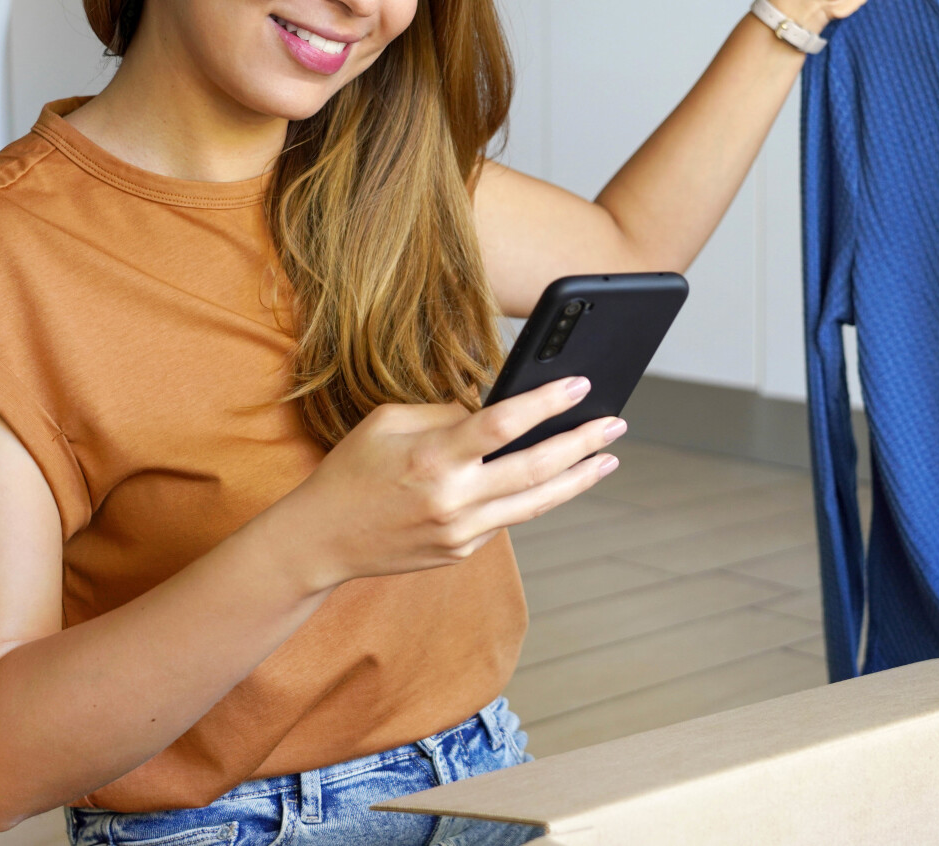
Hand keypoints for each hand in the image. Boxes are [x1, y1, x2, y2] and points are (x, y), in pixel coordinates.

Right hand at [284, 377, 623, 587]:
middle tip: (616, 423)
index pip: (502, 425)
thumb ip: (446, 415)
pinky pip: (508, 519)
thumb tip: (501, 409)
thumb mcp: (389, 422)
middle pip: (534, 469)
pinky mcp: (462, 552)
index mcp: (431, 457)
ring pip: (535, 503)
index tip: (581, 385)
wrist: (322, 540)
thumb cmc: (354, 469)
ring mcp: (460, 532)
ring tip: (607, 457)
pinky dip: (534, 496)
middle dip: (582, 443)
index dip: (546, 403)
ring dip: (578, 478)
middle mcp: (451, 499)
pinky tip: (557, 478)